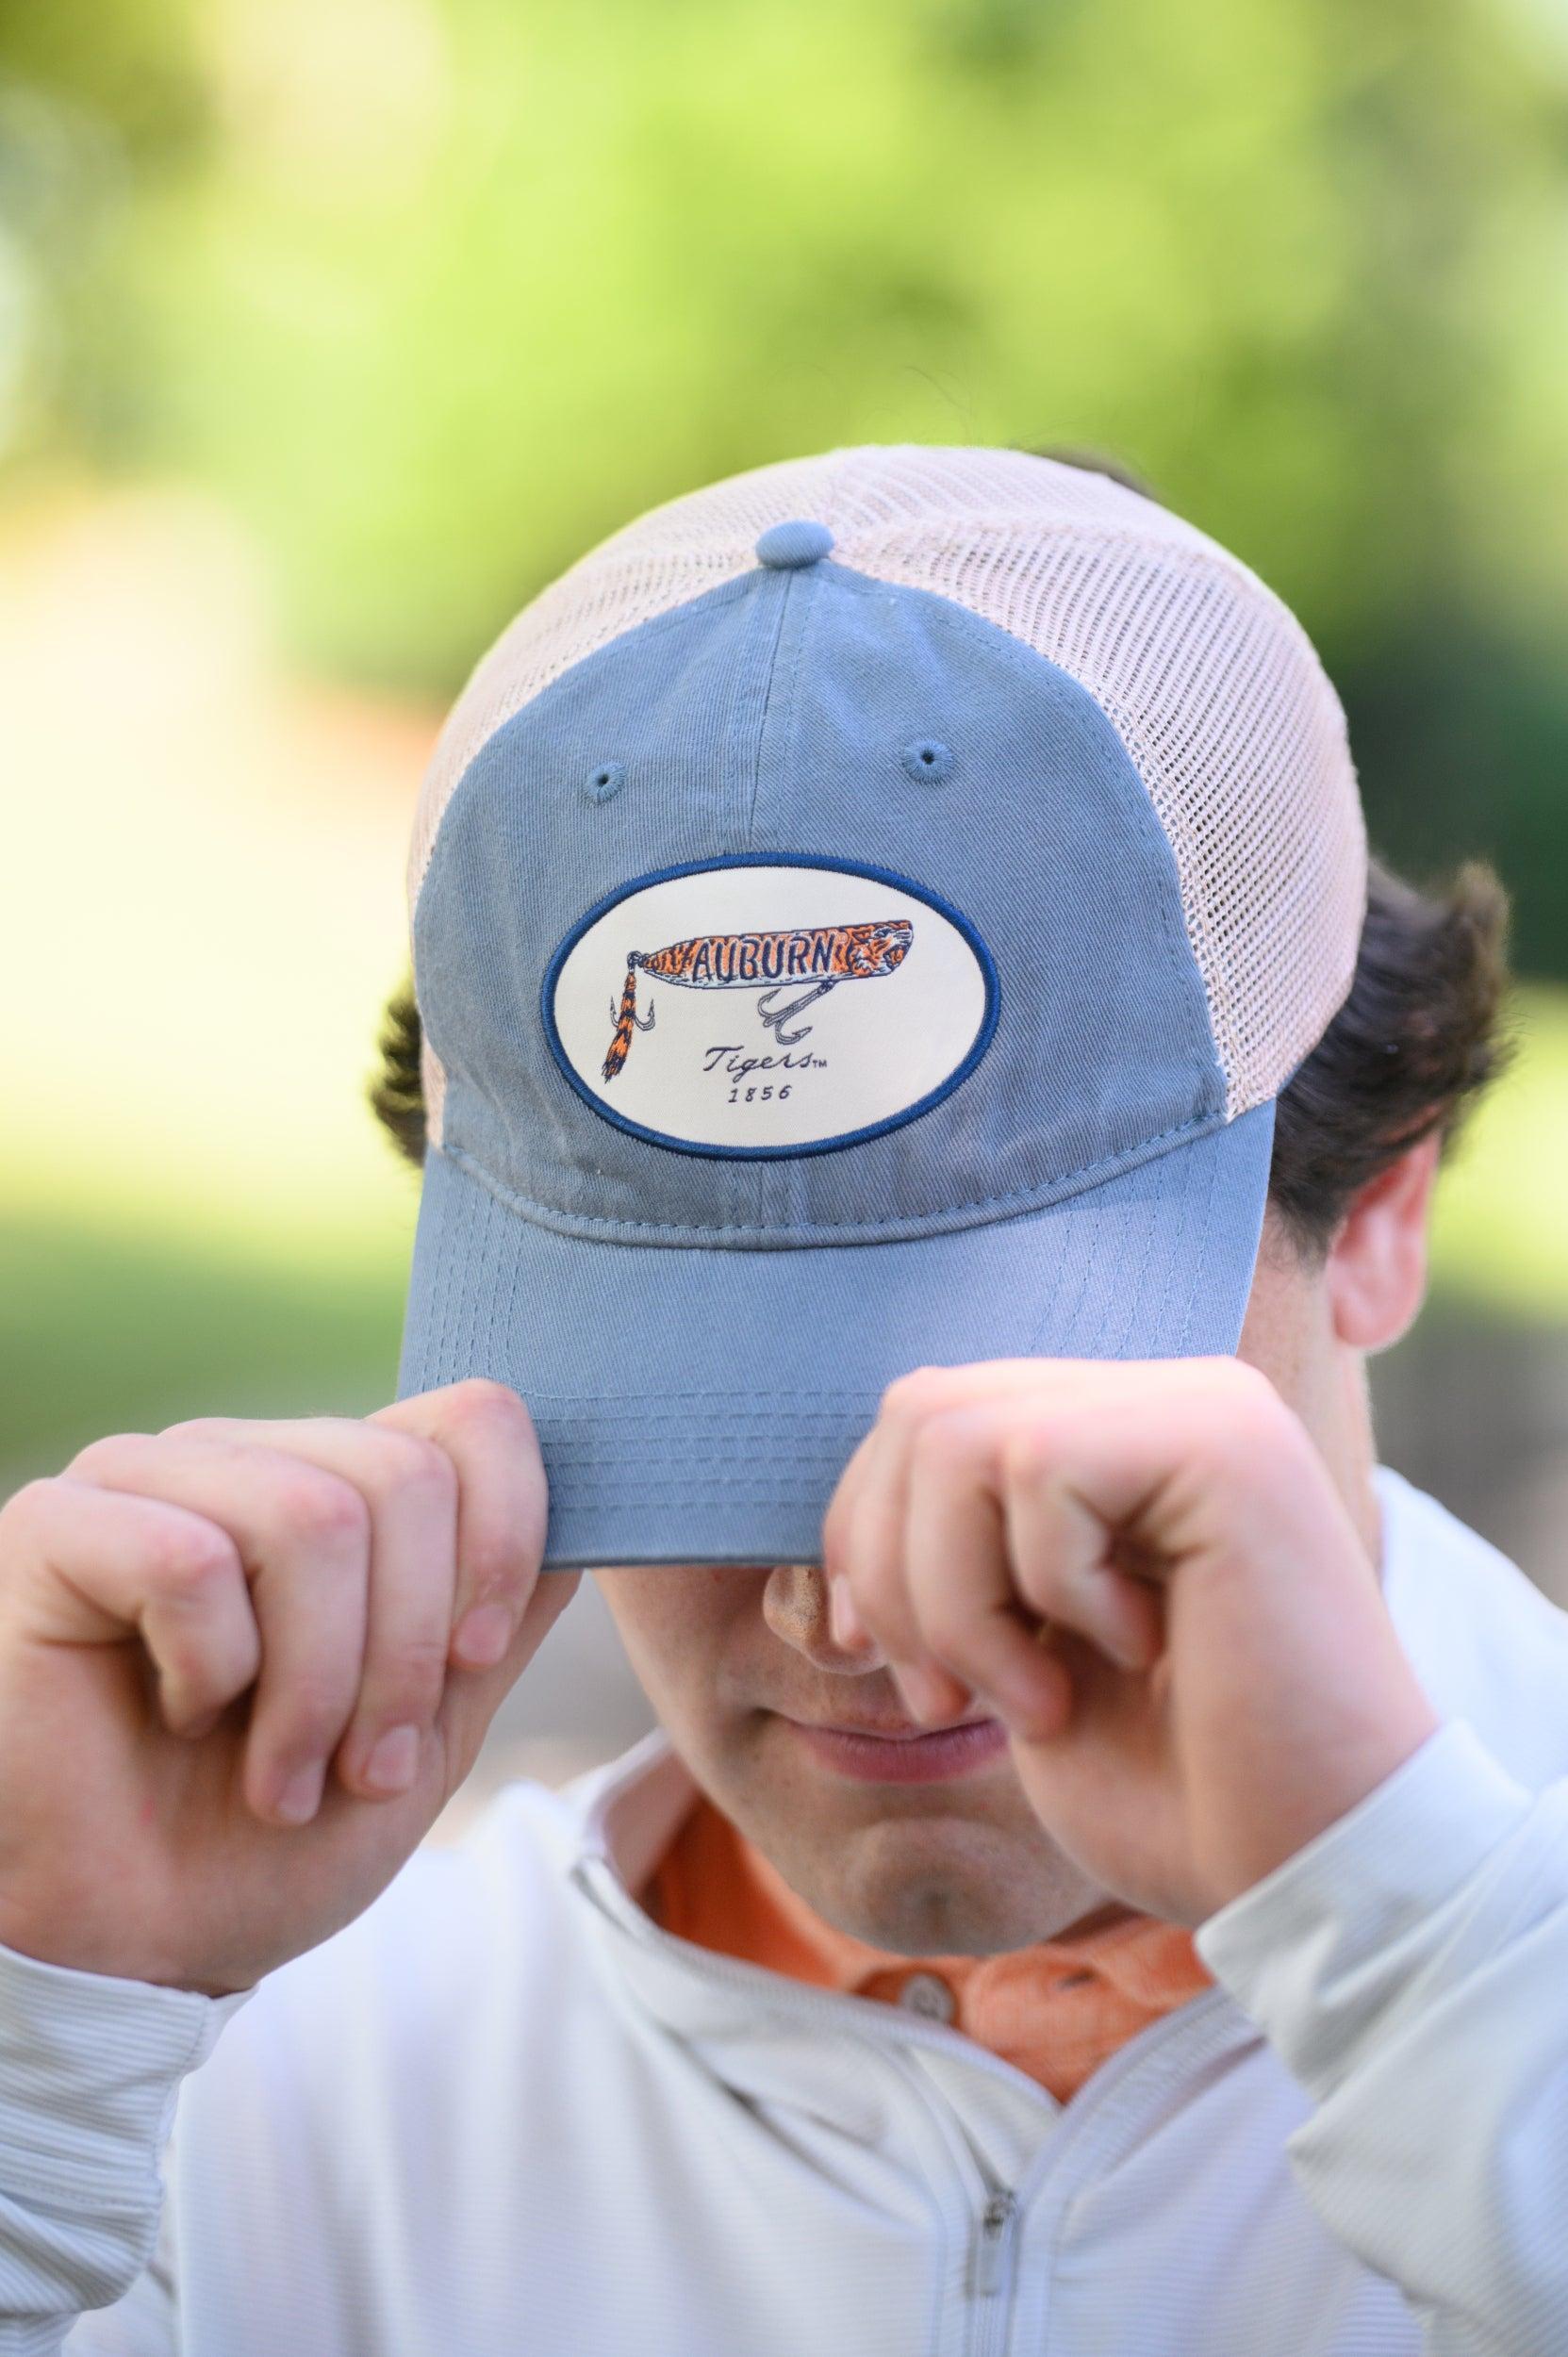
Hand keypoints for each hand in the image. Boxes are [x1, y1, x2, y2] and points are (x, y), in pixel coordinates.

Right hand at [0, 1381, 574, 1994]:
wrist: (128, 1955)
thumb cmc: (262, 1845)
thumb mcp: (424, 1735)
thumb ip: (497, 1622)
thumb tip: (598, 1523)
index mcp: (337, 1486)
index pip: (473, 1420)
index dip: (506, 1540)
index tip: (474, 1659)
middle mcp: (247, 1457)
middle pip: (404, 1478)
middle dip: (405, 1653)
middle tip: (360, 1766)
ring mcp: (147, 1477)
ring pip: (312, 1517)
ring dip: (315, 1687)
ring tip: (279, 1777)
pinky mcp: (57, 1526)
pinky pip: (188, 1560)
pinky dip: (211, 1673)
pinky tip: (178, 1719)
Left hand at [821, 1359, 1441, 1926]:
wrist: (1313, 1871)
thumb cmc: (1176, 1789)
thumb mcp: (1017, 1653)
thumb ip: (952, 1556)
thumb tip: (837, 1525)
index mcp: (1116, 1436)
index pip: (922, 1416)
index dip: (861, 1540)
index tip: (880, 1663)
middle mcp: (1162, 1395)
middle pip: (920, 1408)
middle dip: (889, 1575)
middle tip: (948, 1702)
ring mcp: (1201, 1405)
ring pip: (959, 1432)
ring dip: (956, 1599)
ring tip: (1038, 1696)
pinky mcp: (1227, 1439)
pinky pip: (1038, 1465)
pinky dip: (1043, 1587)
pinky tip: (1137, 1651)